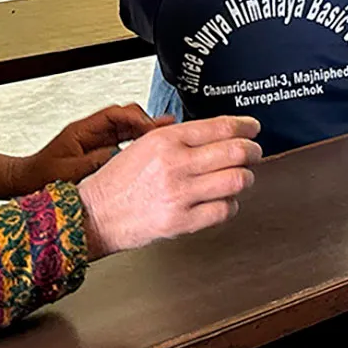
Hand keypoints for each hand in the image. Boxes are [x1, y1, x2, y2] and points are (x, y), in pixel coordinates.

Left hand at [14, 104, 168, 191]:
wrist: (25, 183)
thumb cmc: (40, 177)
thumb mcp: (70, 171)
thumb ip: (97, 161)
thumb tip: (123, 156)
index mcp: (82, 130)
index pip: (116, 114)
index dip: (137, 119)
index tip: (152, 128)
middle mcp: (91, 131)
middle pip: (125, 116)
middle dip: (146, 121)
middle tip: (166, 129)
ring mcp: (95, 139)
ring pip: (126, 128)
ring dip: (145, 131)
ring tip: (166, 133)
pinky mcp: (98, 150)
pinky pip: (123, 140)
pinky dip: (138, 142)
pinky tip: (151, 146)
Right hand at [76, 115, 261, 258]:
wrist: (93, 215)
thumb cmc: (117, 182)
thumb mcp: (143, 144)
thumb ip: (178, 136)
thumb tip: (215, 130)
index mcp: (166, 141)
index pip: (221, 127)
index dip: (246, 126)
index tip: (253, 129)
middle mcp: (175, 164)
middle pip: (236, 152)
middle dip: (253, 151)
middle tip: (254, 153)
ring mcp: (179, 194)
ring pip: (236, 180)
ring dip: (245, 178)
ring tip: (240, 178)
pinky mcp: (180, 221)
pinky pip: (224, 210)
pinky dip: (230, 205)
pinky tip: (223, 201)